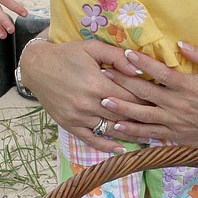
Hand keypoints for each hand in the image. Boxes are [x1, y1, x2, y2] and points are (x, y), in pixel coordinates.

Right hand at [20, 38, 149, 149]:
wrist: (36, 66)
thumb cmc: (67, 54)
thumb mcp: (92, 48)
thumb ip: (117, 57)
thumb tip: (139, 70)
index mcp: (97, 84)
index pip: (131, 97)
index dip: (148, 100)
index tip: (161, 103)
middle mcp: (88, 104)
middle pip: (123, 115)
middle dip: (143, 118)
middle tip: (161, 121)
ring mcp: (78, 116)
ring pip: (110, 129)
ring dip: (130, 135)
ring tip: (149, 137)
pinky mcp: (69, 124)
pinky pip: (91, 139)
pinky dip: (106, 146)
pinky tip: (120, 149)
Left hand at [84, 41, 197, 154]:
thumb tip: (181, 44)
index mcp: (188, 87)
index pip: (160, 72)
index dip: (142, 63)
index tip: (124, 54)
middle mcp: (178, 105)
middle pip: (145, 92)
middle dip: (123, 83)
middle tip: (103, 74)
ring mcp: (174, 122)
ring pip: (142, 115)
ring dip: (121, 108)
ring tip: (103, 101)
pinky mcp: (173, 136)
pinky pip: (149, 133)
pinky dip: (132, 131)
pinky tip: (117, 126)